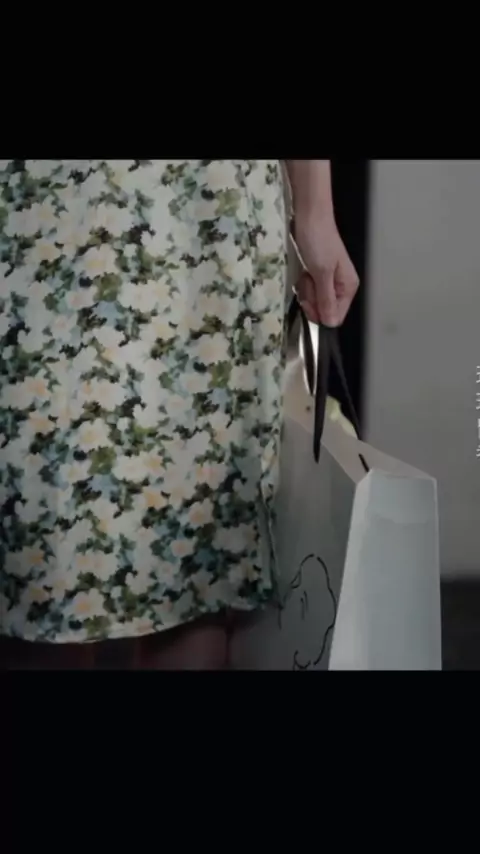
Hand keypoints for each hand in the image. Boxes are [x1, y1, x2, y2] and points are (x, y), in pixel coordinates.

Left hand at [293, 213, 358, 327]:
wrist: (309, 216)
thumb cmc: (318, 241)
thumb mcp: (322, 273)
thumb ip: (326, 300)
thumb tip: (330, 323)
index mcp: (348, 287)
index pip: (335, 317)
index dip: (320, 314)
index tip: (309, 301)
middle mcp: (340, 287)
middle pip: (324, 311)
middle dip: (312, 300)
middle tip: (308, 281)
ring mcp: (328, 281)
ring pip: (315, 301)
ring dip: (306, 290)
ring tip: (306, 273)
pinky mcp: (317, 274)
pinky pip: (309, 290)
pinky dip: (304, 284)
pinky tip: (303, 272)